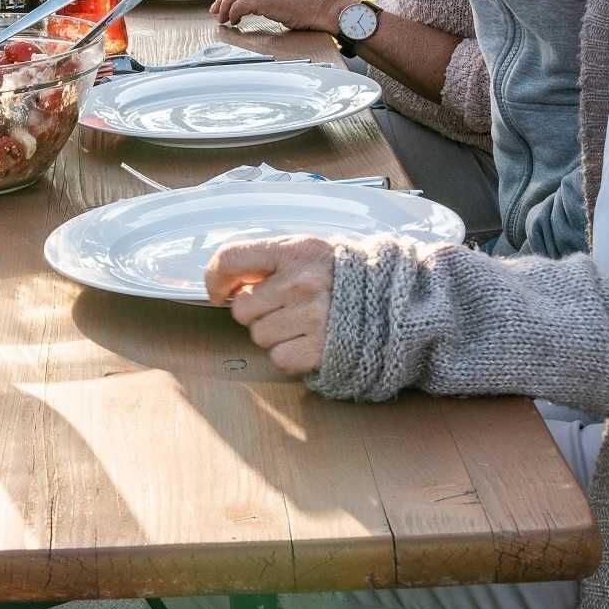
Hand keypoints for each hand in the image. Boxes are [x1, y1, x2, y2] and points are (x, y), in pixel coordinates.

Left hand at [206, 235, 337, 377]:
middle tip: (282, 307)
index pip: (232, 258)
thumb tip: (225, 282)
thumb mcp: (307, 251)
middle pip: (242, 309)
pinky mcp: (322, 348)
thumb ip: (268, 260)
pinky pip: (278, 358)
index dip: (215, 278)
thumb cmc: (341, 275)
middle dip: (256, 311)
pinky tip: (307, 340)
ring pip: (258, 336)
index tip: (218, 291)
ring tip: (300, 323)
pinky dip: (288, 354)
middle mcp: (302, 283)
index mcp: (295, 251)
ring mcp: (313, 317)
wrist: (393, 299)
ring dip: (273, 334)